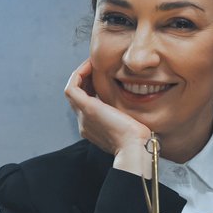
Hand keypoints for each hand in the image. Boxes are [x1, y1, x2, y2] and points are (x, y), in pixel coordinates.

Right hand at [64, 59, 151, 175]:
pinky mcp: (87, 109)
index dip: (93, 89)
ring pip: (73, 91)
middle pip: (79, 97)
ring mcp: (83, 117)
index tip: (105, 78)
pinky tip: (91, 65)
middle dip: (87, 80)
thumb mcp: (134, 125)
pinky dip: (79, 74)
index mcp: (95, 130)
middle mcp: (85, 124)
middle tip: (98, 67)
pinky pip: (72, 87)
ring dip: (81, 75)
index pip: (88, 105)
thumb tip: (139, 105)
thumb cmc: (140, 140)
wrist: (135, 148)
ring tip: (93, 64)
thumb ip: (130, 115)